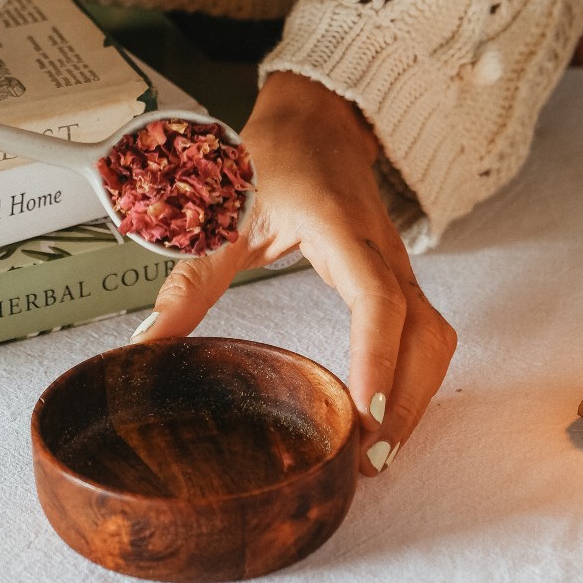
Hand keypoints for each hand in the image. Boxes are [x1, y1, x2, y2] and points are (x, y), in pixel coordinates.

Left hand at [138, 70, 455, 476]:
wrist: (318, 119)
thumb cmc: (276, 157)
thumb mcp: (226, 210)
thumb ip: (191, 277)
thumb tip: (148, 343)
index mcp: (342, 227)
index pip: (377, 299)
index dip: (376, 357)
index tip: (364, 415)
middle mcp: (384, 250)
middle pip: (422, 334)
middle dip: (404, 401)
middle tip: (367, 463)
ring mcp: (399, 264)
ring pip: (434, 339)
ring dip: (416, 398)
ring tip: (378, 455)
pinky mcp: (400, 278)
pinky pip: (427, 335)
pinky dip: (416, 379)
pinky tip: (385, 415)